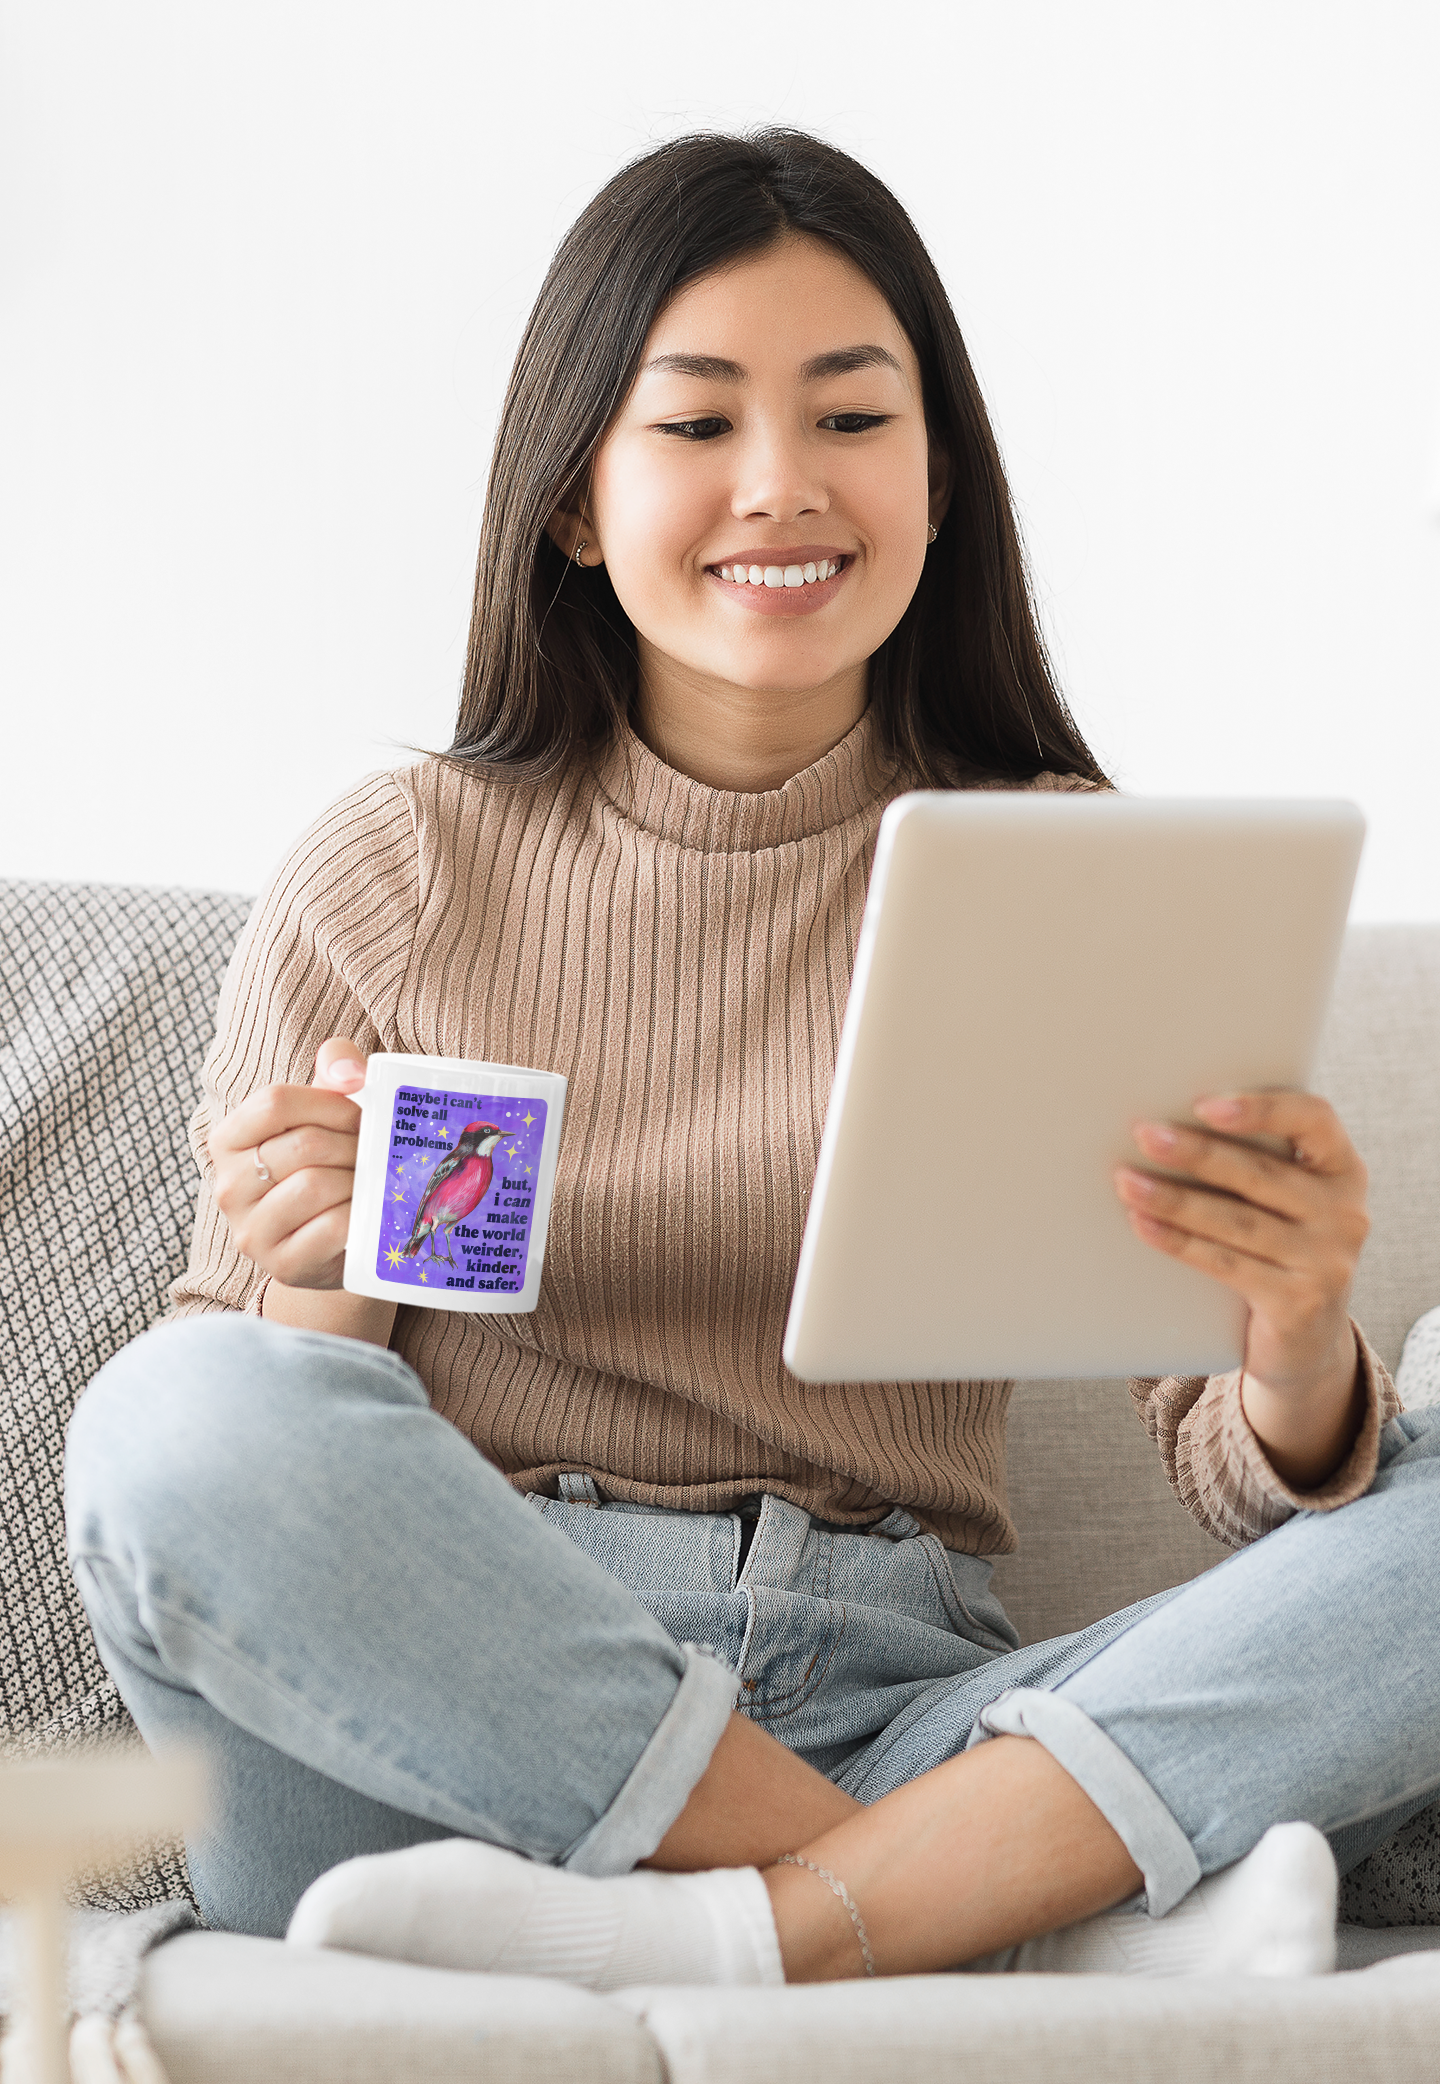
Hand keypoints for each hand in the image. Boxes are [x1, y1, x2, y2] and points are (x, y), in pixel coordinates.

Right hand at [210, 1039, 368, 1290]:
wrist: (332, 1243)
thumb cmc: (328, 1164)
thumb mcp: (325, 1110)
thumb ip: (335, 1067)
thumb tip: (351, 1072)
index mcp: (228, 1140)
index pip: (275, 1102)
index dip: (329, 1104)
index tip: (358, 1115)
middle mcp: (228, 1186)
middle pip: (304, 1145)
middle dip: (353, 1146)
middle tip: (372, 1154)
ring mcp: (251, 1230)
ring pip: (317, 1185)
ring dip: (358, 1180)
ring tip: (368, 1181)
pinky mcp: (282, 1265)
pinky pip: (333, 1227)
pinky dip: (360, 1215)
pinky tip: (365, 1213)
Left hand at [1113, 1091, 1369, 1486]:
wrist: (1306, 1340)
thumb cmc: (1279, 1247)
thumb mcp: (1285, 1201)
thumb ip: (1254, 1160)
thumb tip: (1167, 1122)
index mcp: (1343, 1169)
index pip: (1314, 1119)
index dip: (1261, 1109)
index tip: (1205, 1104)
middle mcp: (1345, 1212)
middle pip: (1262, 1174)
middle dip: (1197, 1152)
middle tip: (1144, 1134)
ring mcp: (1327, 1261)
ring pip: (1238, 1221)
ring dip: (1175, 1199)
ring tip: (1127, 1181)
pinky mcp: (1299, 1303)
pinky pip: (1227, 1264)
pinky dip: (1180, 1242)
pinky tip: (1144, 1224)